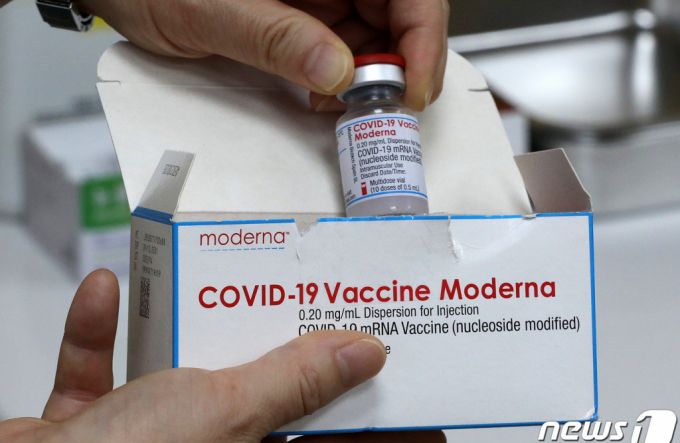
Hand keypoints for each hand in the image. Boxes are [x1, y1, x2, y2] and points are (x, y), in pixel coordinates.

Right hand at [0, 270, 445, 442]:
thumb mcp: (230, 413)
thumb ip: (296, 382)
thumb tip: (369, 354)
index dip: (390, 432)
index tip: (428, 414)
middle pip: (271, 400)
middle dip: (289, 351)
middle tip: (324, 305)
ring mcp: (150, 441)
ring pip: (186, 373)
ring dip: (185, 327)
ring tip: (211, 279)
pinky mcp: (93, 426)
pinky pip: (102, 370)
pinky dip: (99, 334)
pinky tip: (102, 291)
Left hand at [79, 0, 448, 110]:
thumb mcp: (210, 10)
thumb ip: (275, 38)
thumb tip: (336, 70)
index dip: (423, 34)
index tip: (413, 83)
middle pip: (399, 12)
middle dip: (402, 66)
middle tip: (387, 110)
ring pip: (378, 36)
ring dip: (375, 80)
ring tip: (350, 111)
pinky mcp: (306, 19)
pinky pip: (345, 51)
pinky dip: (346, 84)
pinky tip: (328, 101)